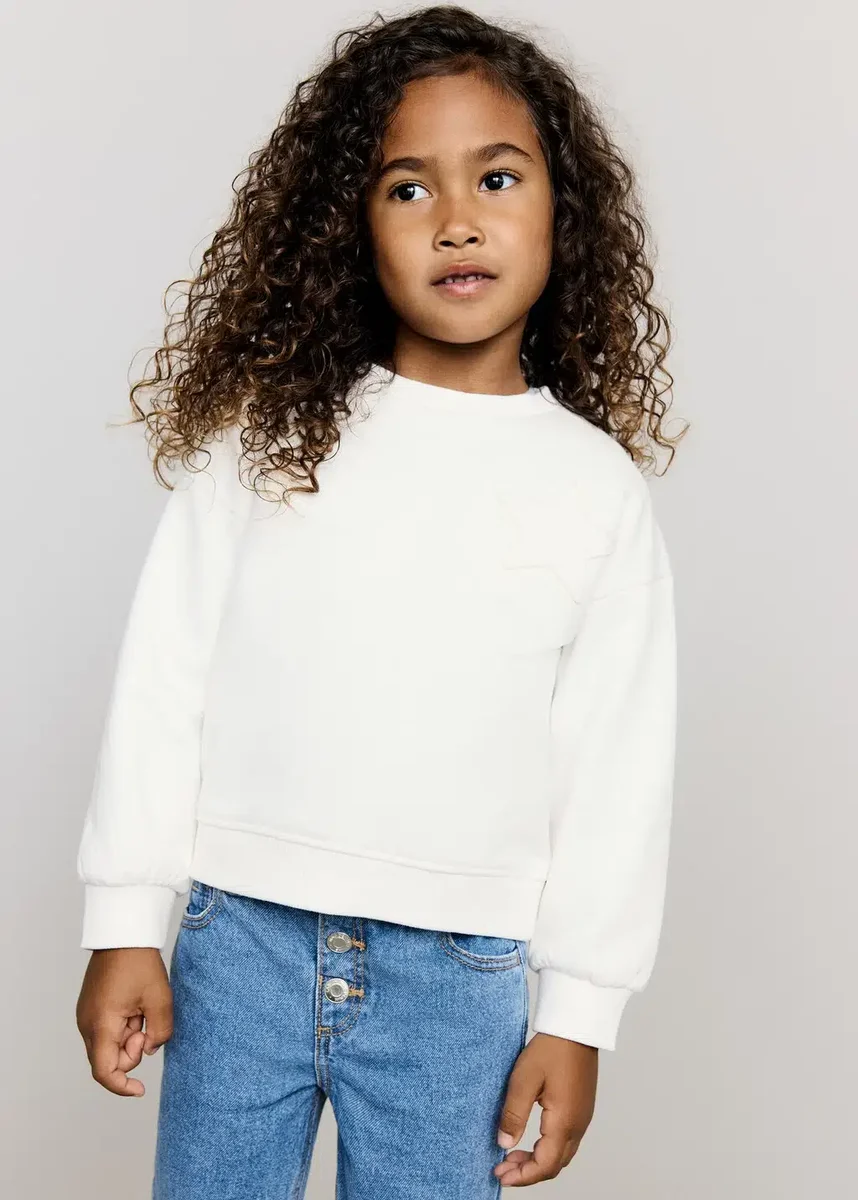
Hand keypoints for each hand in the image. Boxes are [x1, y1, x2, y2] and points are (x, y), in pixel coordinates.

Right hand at [76, 947, 172, 1096]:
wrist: (123, 934)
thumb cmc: (139, 963)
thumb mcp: (160, 999)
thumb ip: (159, 1032)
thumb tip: (149, 1049)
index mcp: (101, 1025)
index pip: (104, 1072)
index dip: (122, 1087)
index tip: (140, 1089)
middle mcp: (86, 1024)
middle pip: (107, 1060)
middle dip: (131, 1052)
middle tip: (146, 1025)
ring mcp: (86, 1016)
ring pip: (107, 1045)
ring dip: (128, 1037)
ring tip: (141, 1010)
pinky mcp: (90, 1008)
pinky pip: (106, 1030)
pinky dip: (122, 1027)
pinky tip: (134, 1006)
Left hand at [494, 1032, 597, 1185]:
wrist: (577, 1028)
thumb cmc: (552, 1049)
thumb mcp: (524, 1080)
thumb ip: (513, 1114)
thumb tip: (504, 1143)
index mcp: (564, 1122)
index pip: (544, 1165)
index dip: (522, 1176)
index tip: (500, 1175)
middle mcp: (578, 1125)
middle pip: (554, 1165)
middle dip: (527, 1172)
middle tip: (502, 1167)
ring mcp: (582, 1118)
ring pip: (561, 1155)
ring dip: (537, 1160)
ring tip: (512, 1154)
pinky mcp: (582, 1109)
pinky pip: (566, 1141)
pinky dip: (547, 1148)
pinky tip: (531, 1138)